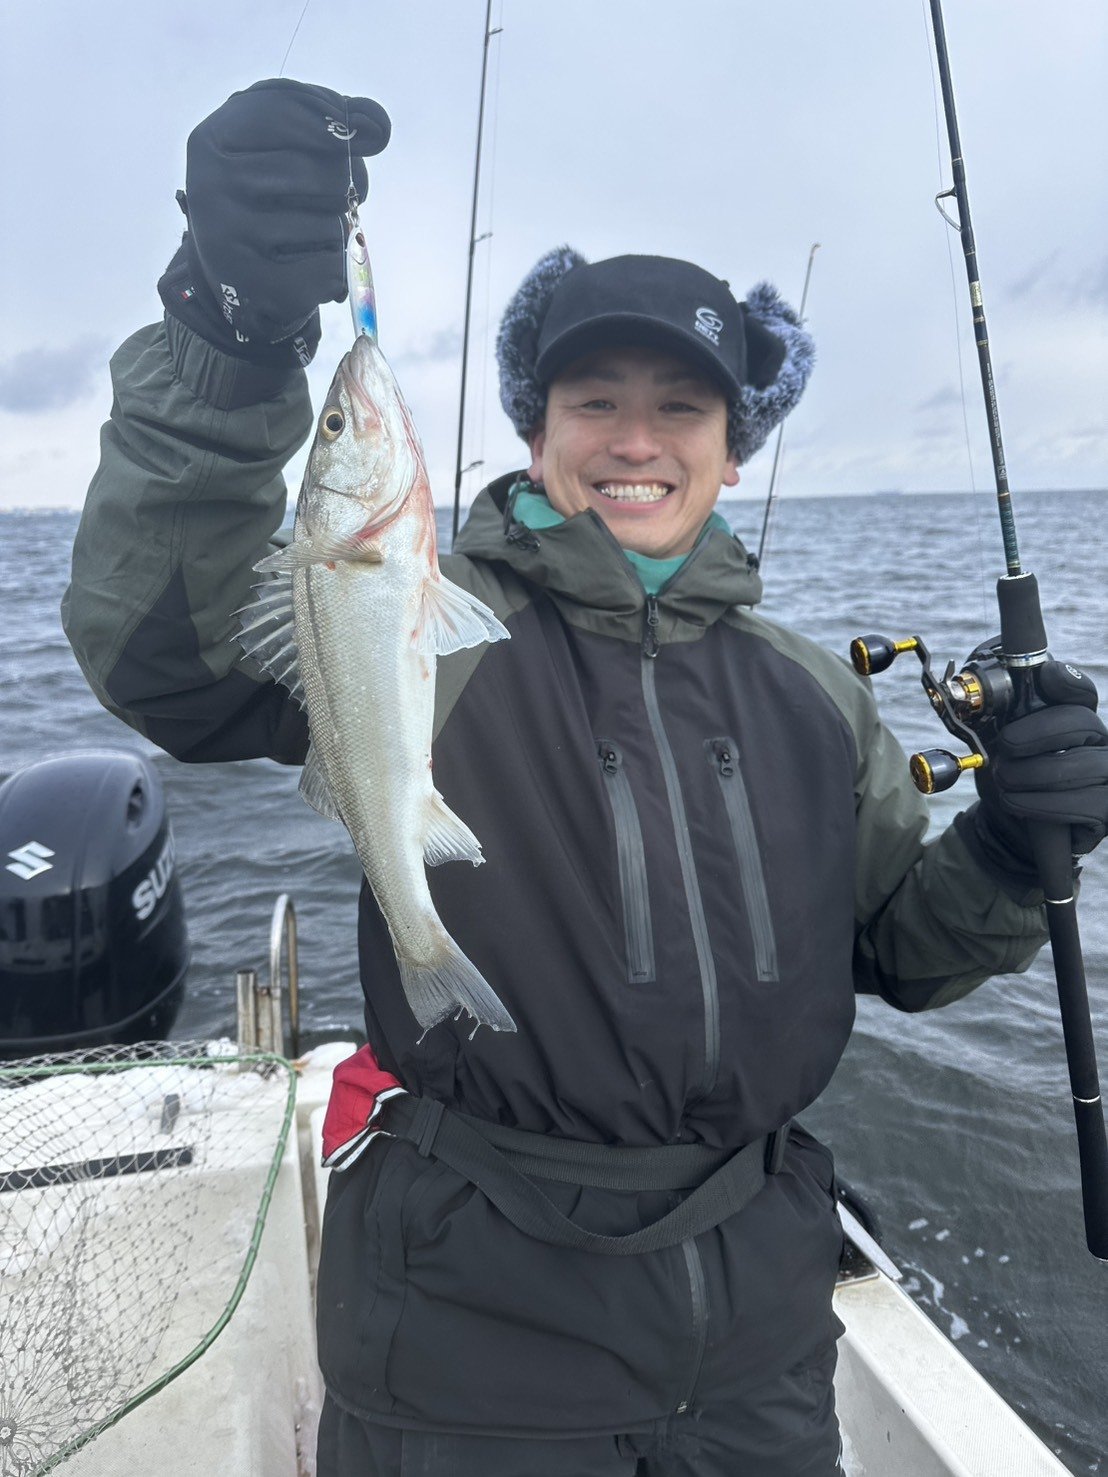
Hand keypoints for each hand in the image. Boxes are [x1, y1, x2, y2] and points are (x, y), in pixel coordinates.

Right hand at [158, 79, 389, 364]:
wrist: (238, 275)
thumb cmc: (267, 194)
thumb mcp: (280, 144)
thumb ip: (328, 119)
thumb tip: (377, 127)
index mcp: (212, 141)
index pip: (285, 110)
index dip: (335, 121)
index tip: (363, 134)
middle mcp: (212, 188)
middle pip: (322, 172)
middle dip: (347, 183)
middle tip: (341, 193)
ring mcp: (233, 241)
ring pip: (331, 225)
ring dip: (340, 229)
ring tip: (316, 232)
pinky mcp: (259, 286)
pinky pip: (333, 269)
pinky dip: (340, 267)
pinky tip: (316, 263)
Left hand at [965, 661, 1107, 893]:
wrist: (1007, 827)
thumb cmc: (1007, 779)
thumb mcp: (993, 745)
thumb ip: (995, 719)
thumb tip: (989, 698)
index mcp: (1073, 719)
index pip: (1080, 691)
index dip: (1066, 682)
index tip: (1046, 677)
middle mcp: (1098, 742)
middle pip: (1083, 722)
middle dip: (1039, 732)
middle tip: (1006, 746)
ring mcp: (1107, 777)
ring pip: (1086, 764)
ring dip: (1035, 773)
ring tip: (1005, 781)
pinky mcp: (1105, 811)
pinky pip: (1085, 803)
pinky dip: (1044, 804)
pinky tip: (1017, 803)